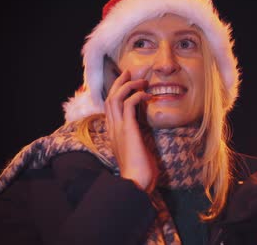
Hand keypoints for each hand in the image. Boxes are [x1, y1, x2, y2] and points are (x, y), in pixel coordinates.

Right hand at [104, 69, 156, 192]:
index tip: (127, 83)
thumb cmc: (139, 171)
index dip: (116, 92)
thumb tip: (145, 130)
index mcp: (113, 133)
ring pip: (115, 97)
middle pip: (109, 98)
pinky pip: (128, 104)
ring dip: (128, 86)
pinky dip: (137, 95)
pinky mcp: (127, 129)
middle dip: (120, 83)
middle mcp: (112, 128)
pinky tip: (147, 94)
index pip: (110, 107)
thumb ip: (136, 138)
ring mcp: (118, 128)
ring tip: (142, 81)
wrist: (135, 183)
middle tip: (130, 72)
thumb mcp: (137, 150)